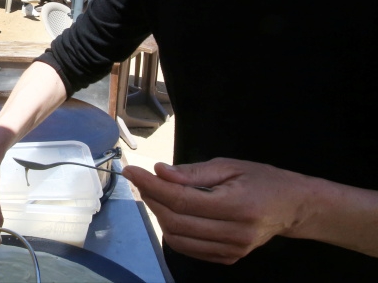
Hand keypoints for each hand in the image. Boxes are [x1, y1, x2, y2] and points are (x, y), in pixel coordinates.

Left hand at [123, 158, 309, 264]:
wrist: (293, 208)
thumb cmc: (262, 180)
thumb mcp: (229, 166)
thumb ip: (193, 172)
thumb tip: (159, 172)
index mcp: (236, 206)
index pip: (181, 199)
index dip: (151, 185)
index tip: (132, 170)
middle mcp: (234, 233)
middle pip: (175, 220)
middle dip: (152, 198)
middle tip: (142, 180)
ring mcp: (231, 250)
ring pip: (177, 238)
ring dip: (159, 215)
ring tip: (155, 194)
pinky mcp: (228, 259)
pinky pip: (188, 248)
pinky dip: (172, 230)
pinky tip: (171, 212)